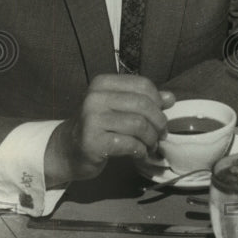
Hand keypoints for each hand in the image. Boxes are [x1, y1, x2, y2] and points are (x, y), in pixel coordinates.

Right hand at [44, 74, 174, 186]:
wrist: (66, 150)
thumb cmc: (97, 127)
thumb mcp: (119, 108)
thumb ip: (144, 101)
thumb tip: (171, 98)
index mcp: (103, 83)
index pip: (143, 85)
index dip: (158, 101)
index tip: (160, 115)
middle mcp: (95, 97)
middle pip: (143, 105)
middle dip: (158, 122)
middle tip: (161, 135)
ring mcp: (92, 119)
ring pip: (139, 125)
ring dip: (151, 139)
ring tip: (151, 146)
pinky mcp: (92, 141)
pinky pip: (129, 144)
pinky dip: (141, 151)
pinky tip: (139, 154)